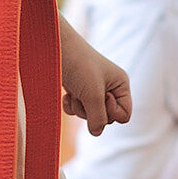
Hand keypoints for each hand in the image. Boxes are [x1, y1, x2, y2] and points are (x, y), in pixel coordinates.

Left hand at [58, 15, 131, 134]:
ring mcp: (92, 89)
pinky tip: (66, 95)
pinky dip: (71, 105)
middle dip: (93, 111)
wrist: (53, 46)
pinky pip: (77, 111)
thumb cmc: (78, 65)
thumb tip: (96, 132)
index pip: (124, 115)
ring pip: (90, 116)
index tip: (102, 97)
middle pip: (107, 118)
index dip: (112, 112)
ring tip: (75, 92)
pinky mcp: (77, 90)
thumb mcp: (92, 94)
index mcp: (121, 84)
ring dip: (80, 108)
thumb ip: (98, 118)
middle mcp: (109, 87)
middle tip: (85, 95)